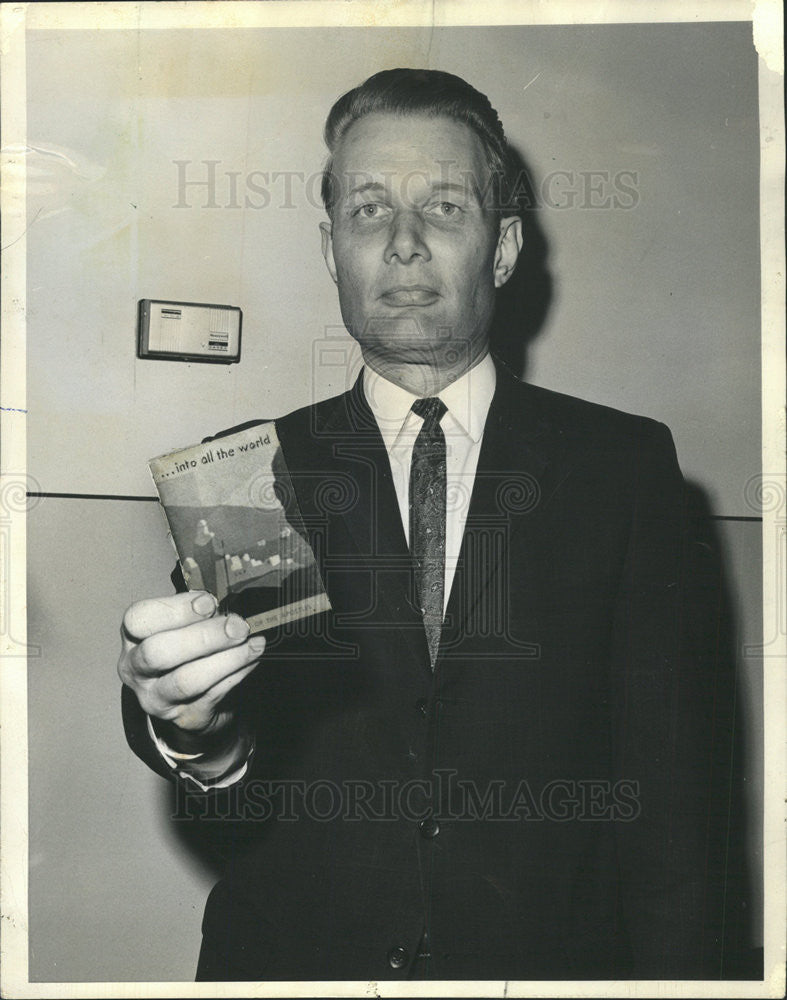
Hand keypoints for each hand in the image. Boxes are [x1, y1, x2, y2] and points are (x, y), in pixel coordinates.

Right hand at [118, 592, 264, 741]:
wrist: (193, 701)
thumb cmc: (188, 651)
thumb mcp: (182, 627)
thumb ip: (195, 612)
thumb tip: (222, 602)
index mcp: (133, 637)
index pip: (138, 619)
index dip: (175, 609)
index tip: (209, 602)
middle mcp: (136, 670)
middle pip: (157, 653)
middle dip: (202, 637)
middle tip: (238, 626)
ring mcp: (158, 698)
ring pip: (187, 681)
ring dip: (227, 659)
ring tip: (253, 644)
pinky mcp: (186, 717)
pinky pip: (213, 695)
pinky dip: (237, 674)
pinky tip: (252, 660)